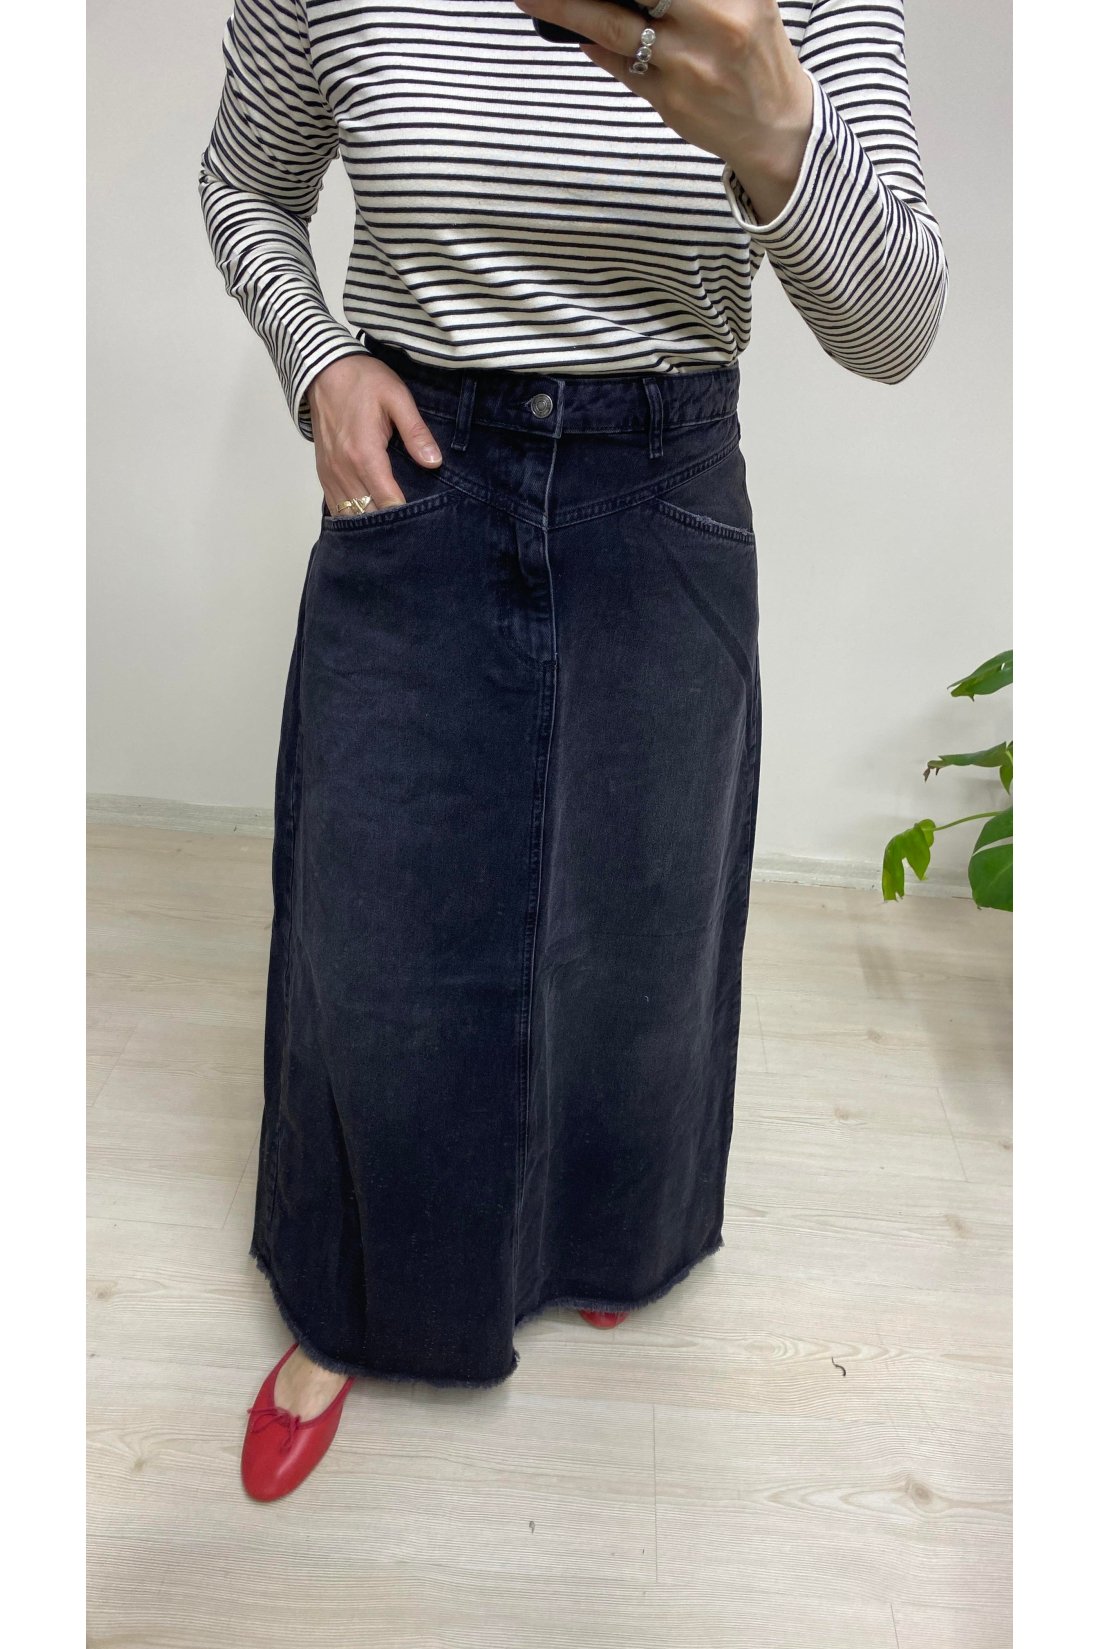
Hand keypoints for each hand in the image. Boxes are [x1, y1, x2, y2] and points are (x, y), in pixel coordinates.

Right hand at [306, 356, 442, 515]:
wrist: (324, 369)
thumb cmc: (363, 380)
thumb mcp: (397, 397)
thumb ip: (416, 432)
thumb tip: (434, 462)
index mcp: (364, 454)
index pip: (388, 501)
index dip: (406, 513)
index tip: (423, 516)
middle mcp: (344, 470)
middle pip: (368, 514)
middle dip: (390, 522)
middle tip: (411, 523)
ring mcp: (330, 473)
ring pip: (350, 515)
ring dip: (370, 520)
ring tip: (393, 524)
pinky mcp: (324, 473)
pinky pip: (336, 506)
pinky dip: (353, 514)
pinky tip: (370, 513)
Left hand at [513, 0, 814, 220]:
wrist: (777, 126)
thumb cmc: (754, 50)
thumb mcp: (745, 1)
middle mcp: (713, 24)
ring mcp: (687, 66)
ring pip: (611, 26)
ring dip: (564, 7)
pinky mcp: (669, 101)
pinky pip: (618, 65)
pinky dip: (593, 44)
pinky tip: (574, 30)